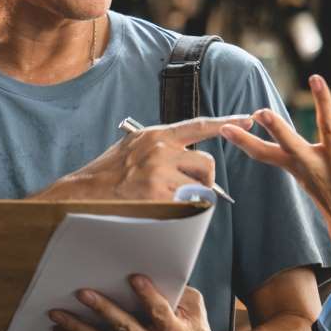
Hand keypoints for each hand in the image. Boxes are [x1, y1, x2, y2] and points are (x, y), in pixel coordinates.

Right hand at [42, 115, 253, 202]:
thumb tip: (180, 152)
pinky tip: (160, 208)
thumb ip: (157, 147)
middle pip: (206, 162)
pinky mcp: (159, 193)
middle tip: (187, 189)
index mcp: (155, 135)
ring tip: (168, 199)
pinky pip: (188, 204)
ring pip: (200, 185)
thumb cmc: (106, 175)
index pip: (197, 126)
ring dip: (192, 195)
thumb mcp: (131, 149)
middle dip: (204, 179)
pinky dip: (181, 210)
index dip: (225, 123)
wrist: (82, 193)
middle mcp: (159, 148)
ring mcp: (159, 171)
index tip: (247, 120)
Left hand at [48, 275, 227, 330]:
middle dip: (103, 310)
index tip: (133, 277)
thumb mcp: (194, 308)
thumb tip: (147, 270)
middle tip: (82, 293)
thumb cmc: (195, 330)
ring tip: (57, 315)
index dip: (148, 295)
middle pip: (126, 329)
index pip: (161, 312)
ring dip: (79, 329)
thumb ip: (175, 292)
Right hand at [219, 72, 330, 252]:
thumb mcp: (305, 178)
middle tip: (261, 113)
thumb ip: (295, 158)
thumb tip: (280, 146)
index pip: (263, 153)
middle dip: (276, 127)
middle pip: (289, 142)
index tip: (224, 128)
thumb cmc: (329, 198)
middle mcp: (313, 162)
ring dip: (321, 100)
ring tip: (314, 78)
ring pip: (326, 125)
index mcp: (296, 166)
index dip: (243, 141)